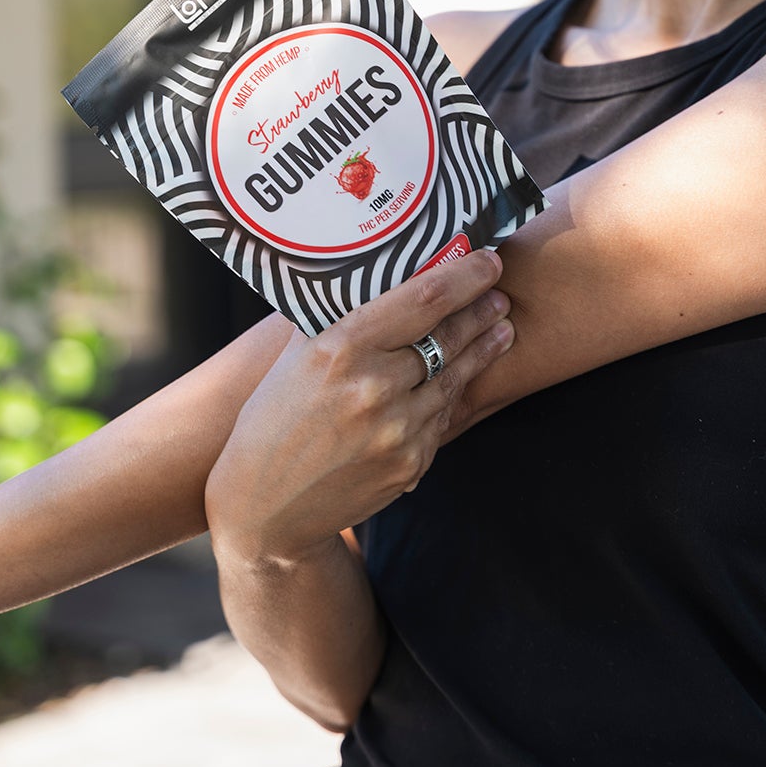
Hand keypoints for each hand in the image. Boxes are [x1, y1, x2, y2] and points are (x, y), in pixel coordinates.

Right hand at [205, 246, 512, 567]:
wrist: (264, 505)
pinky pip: (443, 418)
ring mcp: (397, 431)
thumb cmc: (273, 418)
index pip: (423, 299)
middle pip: (449, 337)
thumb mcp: (296, 356)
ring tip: (500, 330)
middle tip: (500, 295)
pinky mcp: (410, 464)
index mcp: (342, 348)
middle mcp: (374, 387)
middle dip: (482, 312)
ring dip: (482, 351)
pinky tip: (465, 378)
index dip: (465, 276)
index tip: (488, 261)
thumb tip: (369, 269)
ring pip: (454, 379)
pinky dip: (454, 395)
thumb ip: (335, 316)